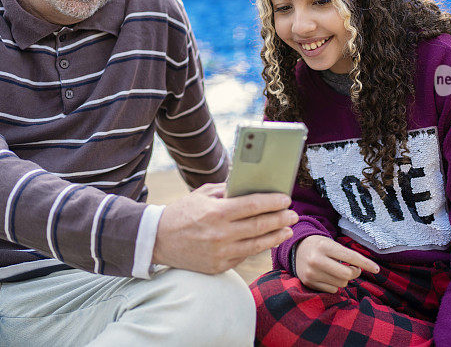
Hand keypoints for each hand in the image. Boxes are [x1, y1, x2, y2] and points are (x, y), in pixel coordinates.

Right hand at [152, 182, 297, 273]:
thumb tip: (251, 184)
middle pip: (260, 226)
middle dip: (280, 219)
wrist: (158, 240)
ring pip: (256, 244)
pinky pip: (244, 255)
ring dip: (275, 236)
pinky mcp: (218, 266)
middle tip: (293, 215)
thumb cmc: (182, 212)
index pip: (253, 205)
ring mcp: (220, 253)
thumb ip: (226, 189)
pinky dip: (258, 247)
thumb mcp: (202, 194)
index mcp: (216, 212)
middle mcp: (220, 234)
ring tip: (287, 230)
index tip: (286, 199)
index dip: (273, 202)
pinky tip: (267, 240)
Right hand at [295, 235, 379, 292]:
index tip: (377, 269)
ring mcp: (311, 272)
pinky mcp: (308, 282)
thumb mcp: (331, 244)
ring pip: (341, 283)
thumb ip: (346, 256)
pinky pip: (332, 289)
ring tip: (336, 270)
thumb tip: (361, 270)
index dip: (366, 263)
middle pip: (347, 274)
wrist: (297, 248)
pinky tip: (327, 276)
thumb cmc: (320, 246)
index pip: (350, 256)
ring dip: (344, 278)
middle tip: (354, 269)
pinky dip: (334, 284)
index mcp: (324, 246)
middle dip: (355, 272)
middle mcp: (316, 259)